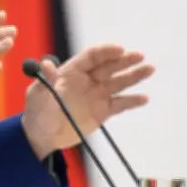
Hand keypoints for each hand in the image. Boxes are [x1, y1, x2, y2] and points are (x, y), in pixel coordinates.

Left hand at [21, 44, 154, 158]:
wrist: (43, 136)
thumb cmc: (37, 112)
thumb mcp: (38, 95)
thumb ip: (45, 80)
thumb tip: (46, 63)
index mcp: (71, 71)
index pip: (91, 57)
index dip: (106, 52)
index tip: (120, 49)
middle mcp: (87, 80)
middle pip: (109, 66)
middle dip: (124, 60)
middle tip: (139, 56)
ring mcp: (96, 95)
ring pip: (118, 82)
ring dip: (134, 76)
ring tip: (149, 69)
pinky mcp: (103, 111)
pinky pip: (120, 104)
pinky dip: (131, 101)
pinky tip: (143, 98)